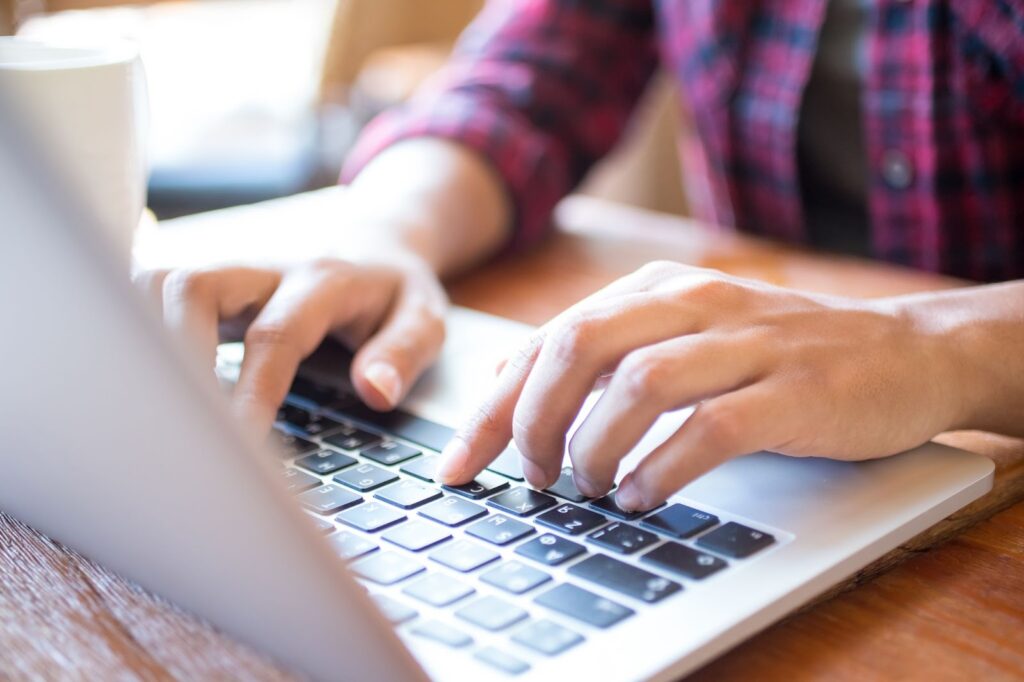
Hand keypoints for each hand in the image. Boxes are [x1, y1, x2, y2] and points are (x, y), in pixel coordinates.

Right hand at [134, 254, 446, 430]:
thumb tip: (376, 391)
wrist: (374, 242)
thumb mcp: (426, 318)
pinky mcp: (211, 285)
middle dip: (176, 352)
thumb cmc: (395, 291)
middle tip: (176, 425)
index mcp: (323, 282)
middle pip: (195, 287)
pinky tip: (136, 378)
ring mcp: (232, 273)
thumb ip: (405, 351)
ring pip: (162, 282)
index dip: (253, 392)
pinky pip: (155, 292)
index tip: (240, 445)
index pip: (277, 335)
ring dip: (145, 335)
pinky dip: (136, 327)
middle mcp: (267, 270)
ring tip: (148, 406)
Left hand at [438, 261, 968, 510]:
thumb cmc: (777, 354)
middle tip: (530, 475)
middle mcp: (694, 303)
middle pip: (578, 346)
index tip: (461, 463)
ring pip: (638, 382)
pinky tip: (645, 495)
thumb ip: (604, 355)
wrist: (906, 351)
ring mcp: (748, 344)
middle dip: (532, 419)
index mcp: (656, 289)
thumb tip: (509, 390)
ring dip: (595, 446)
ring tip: (588, 488)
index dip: (493, 405)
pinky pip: (711, 426)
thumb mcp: (682, 336)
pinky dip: (664, 467)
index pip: (549, 338)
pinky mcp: (795, 390)